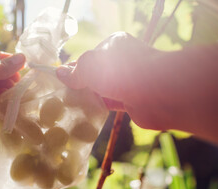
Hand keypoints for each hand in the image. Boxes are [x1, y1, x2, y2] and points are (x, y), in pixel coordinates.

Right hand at [56, 32, 217, 144]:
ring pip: (102, 89)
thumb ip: (74, 71)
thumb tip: (59, 73)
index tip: (60, 79)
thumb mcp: (89, 66)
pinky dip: (99, 107)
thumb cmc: (121, 72)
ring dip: (89, 97)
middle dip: (80, 84)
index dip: (73, 67)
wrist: (158, 93)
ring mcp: (127, 81)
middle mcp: (122, 61)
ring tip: (71, 106)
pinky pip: (110, 102)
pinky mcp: (131, 99)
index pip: (89, 56)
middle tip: (63, 96)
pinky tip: (86, 113)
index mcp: (113, 45)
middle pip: (95, 73)